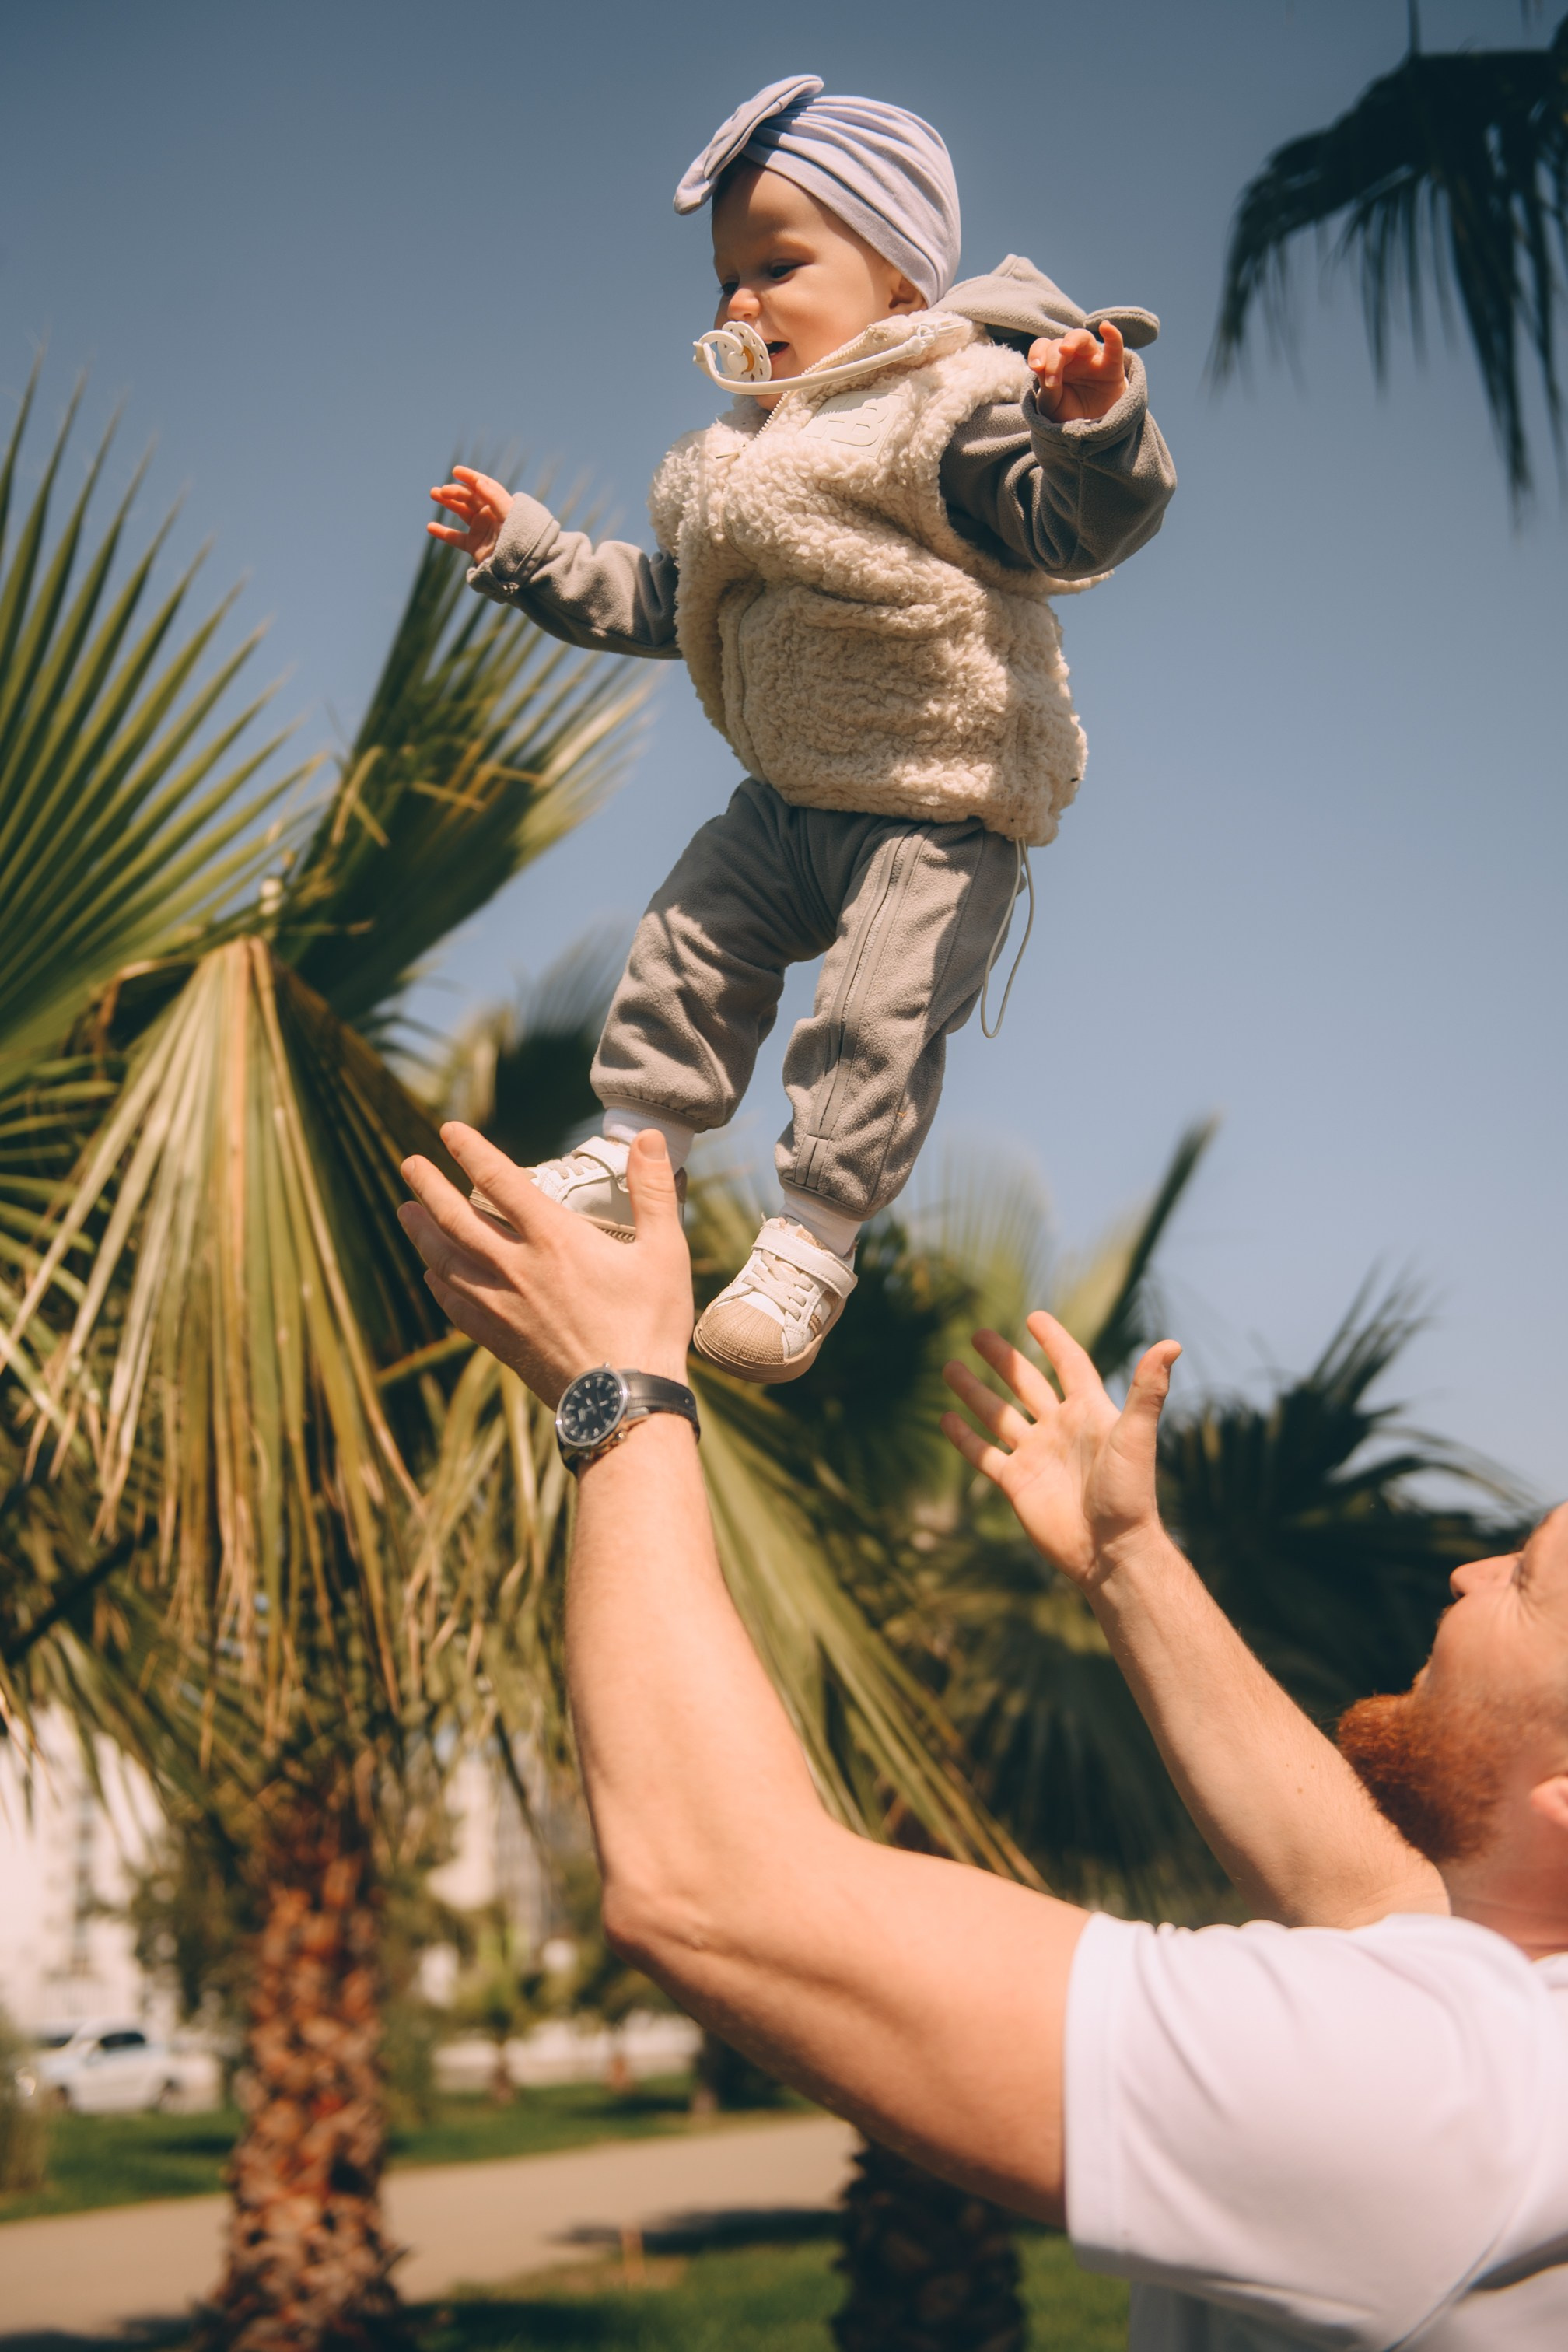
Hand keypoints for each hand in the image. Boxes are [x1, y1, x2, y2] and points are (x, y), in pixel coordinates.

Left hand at [397, 1125, 693, 1406]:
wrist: (624, 1402)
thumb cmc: (650, 1325)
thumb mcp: (665, 1252)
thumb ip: (654, 1191)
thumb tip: (648, 1137)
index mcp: (555, 1240)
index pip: (500, 1181)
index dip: (471, 1152)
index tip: (448, 1130)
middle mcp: (518, 1269)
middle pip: (457, 1219)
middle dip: (429, 1187)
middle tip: (408, 1164)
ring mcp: (504, 1308)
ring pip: (447, 1261)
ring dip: (422, 1233)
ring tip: (406, 1212)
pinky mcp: (502, 1341)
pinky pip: (456, 1306)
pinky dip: (439, 1285)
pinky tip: (431, 1276)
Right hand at [427, 466, 513, 564]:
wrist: (520, 567)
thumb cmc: (519, 538)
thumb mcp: (509, 515)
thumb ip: (495, 498)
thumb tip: (479, 482)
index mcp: (500, 505)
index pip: (484, 486)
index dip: (470, 477)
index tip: (456, 471)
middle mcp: (490, 515)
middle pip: (469, 497)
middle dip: (455, 491)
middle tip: (441, 491)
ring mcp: (481, 530)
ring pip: (461, 512)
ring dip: (447, 502)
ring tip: (433, 493)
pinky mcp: (474, 546)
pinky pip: (456, 538)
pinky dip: (443, 532)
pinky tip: (430, 526)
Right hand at [941, 1311, 1178, 1585]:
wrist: (1111, 1550)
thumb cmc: (1130, 1492)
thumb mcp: (1136, 1436)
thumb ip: (1147, 1389)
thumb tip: (1173, 1343)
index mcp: (1088, 1412)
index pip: (1069, 1365)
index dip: (1053, 1341)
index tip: (1034, 1317)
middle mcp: (1060, 1429)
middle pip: (1025, 1384)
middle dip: (1003, 1360)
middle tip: (978, 1334)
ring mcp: (1036, 1456)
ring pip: (997, 1415)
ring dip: (975, 1393)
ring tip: (949, 1367)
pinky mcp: (1017, 1483)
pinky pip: (984, 1455)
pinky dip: (965, 1437)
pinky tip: (946, 1418)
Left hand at [1027, 321, 1125, 422]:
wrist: (1090, 427)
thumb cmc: (1068, 411)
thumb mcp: (1052, 407)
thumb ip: (1047, 391)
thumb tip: (1042, 370)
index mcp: (1053, 364)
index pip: (1042, 347)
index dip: (1037, 353)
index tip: (1035, 368)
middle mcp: (1072, 357)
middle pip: (1059, 344)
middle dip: (1053, 360)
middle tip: (1051, 380)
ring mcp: (1092, 358)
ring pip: (1082, 337)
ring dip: (1071, 341)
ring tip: (1065, 350)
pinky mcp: (1112, 366)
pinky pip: (1114, 347)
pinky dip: (1112, 336)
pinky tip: (1105, 327)